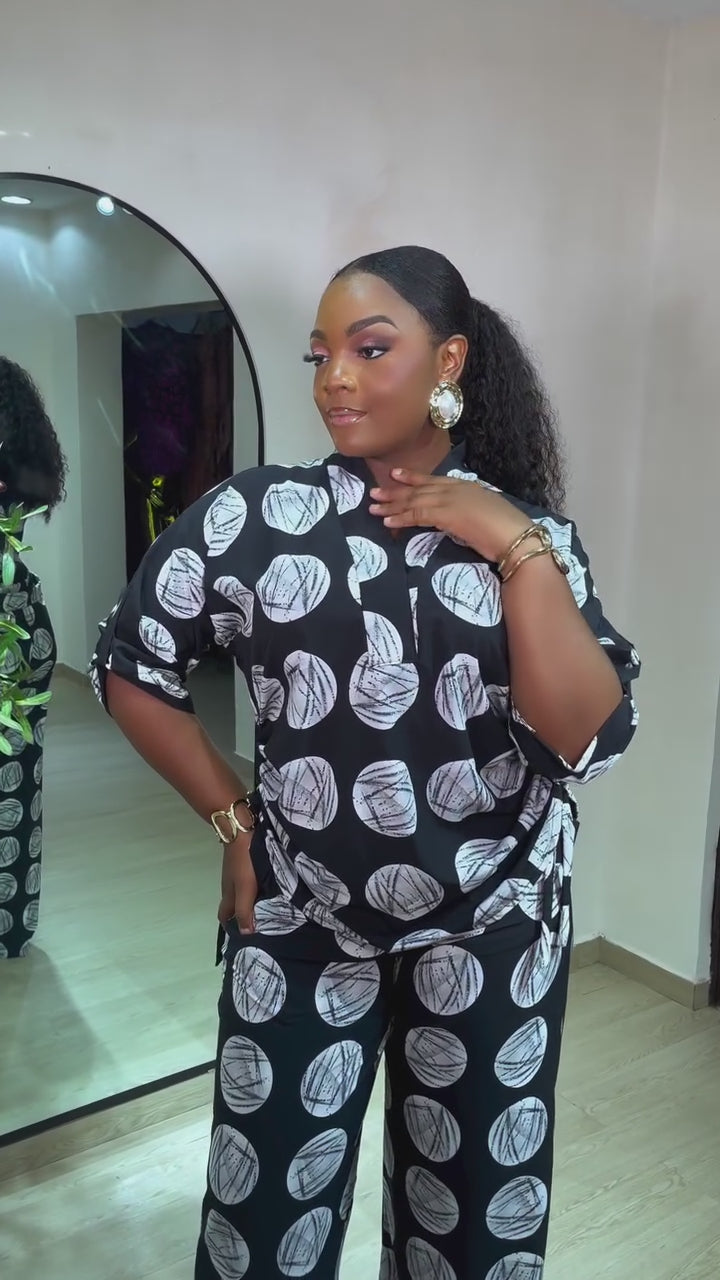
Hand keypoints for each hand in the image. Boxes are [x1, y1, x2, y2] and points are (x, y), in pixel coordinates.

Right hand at [218, 835, 257, 934]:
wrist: (240, 829)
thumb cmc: (243, 861)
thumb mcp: (245, 888)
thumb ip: (245, 909)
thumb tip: (245, 932)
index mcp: (228, 893)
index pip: (224, 915)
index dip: (230, 926)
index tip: (242, 935)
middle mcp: (229, 884)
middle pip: (232, 904)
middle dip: (241, 915)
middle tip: (259, 923)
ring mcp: (235, 871)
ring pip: (240, 890)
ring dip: (250, 900)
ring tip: (267, 906)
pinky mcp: (243, 861)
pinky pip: (248, 879)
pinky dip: (255, 886)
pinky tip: (267, 885)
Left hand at [369, 469, 529, 563]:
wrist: (516, 536)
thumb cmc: (506, 529)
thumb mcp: (485, 513)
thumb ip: (468, 511)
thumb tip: (455, 518)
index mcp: (466, 486)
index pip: (434, 480)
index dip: (413, 478)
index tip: (396, 474)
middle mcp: (456, 489)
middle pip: (419, 489)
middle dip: (395, 491)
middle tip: (374, 492)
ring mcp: (450, 500)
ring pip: (414, 501)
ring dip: (392, 505)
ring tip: (373, 507)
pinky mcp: (446, 515)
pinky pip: (417, 515)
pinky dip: (401, 518)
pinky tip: (388, 522)